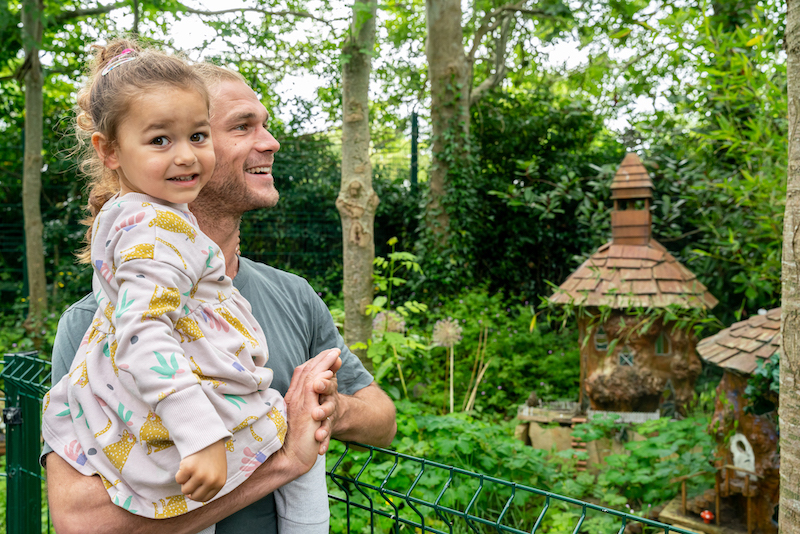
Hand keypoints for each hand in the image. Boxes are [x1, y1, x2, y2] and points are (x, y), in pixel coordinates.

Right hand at [175, 440, 226, 501]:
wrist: (208, 437)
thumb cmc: (212, 456)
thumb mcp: (217, 472)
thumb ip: (209, 485)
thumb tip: (190, 496)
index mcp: (219, 483)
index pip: (204, 498)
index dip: (196, 494)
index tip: (194, 488)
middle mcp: (211, 481)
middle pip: (193, 496)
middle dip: (190, 489)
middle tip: (192, 477)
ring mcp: (200, 475)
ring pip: (185, 489)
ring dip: (185, 480)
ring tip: (191, 469)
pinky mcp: (189, 468)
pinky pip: (178, 479)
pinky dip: (180, 472)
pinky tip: (187, 463)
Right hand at [283, 349, 340, 468]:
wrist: (289, 459)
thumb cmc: (297, 442)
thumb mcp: (307, 419)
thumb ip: (312, 405)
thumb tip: (319, 394)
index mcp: (293, 399)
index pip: (303, 375)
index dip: (315, 363)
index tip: (327, 354)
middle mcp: (293, 398)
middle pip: (306, 371)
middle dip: (321, 358)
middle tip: (334, 349)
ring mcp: (298, 403)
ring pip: (310, 377)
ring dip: (323, 364)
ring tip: (335, 353)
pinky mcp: (304, 411)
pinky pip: (311, 390)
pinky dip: (320, 378)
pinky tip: (330, 372)